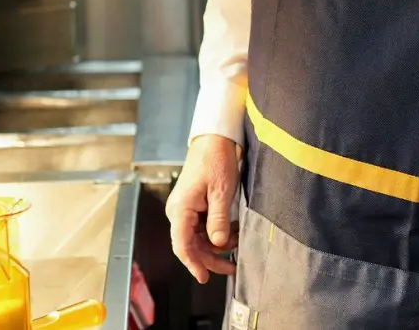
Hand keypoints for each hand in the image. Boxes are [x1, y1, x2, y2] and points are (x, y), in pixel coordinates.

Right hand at [168, 134, 241, 282]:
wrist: (215, 140)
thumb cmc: (215, 160)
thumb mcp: (221, 191)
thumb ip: (218, 219)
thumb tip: (217, 244)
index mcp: (180, 209)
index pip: (182, 245)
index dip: (193, 264)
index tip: (204, 278)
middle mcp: (179, 212)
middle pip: (192, 245)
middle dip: (211, 258)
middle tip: (232, 268)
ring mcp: (186, 210)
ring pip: (200, 238)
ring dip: (218, 244)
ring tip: (239, 242)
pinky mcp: (195, 207)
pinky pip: (204, 227)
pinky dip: (219, 232)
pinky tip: (234, 231)